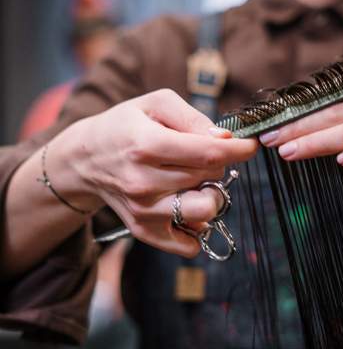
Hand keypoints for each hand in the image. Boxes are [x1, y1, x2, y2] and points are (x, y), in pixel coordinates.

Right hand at [61, 89, 256, 256]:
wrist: (85, 159)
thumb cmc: (126, 126)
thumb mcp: (155, 104)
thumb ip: (193, 118)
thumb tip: (225, 140)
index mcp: (146, 145)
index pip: (208, 153)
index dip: (239, 149)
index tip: (250, 145)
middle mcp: (143, 182)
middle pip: (210, 177)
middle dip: (218, 163)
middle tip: (203, 154)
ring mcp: (144, 210)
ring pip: (205, 211)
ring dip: (212, 194)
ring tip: (198, 181)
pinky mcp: (144, 231)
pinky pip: (189, 244)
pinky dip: (197, 228)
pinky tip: (188, 204)